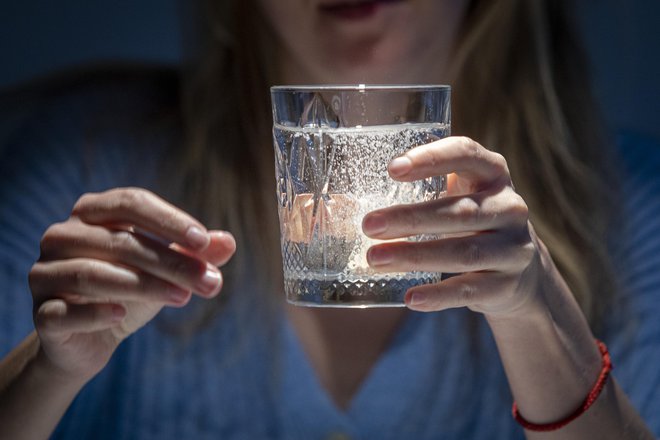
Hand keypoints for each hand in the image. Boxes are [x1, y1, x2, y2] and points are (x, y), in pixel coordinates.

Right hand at [29, 188, 235, 381]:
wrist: (92, 340)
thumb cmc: (133, 291)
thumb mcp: (167, 270)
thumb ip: (196, 255)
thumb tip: (228, 242)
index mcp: (92, 212)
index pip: (131, 202)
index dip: (168, 220)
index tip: (204, 241)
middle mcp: (62, 235)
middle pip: (120, 241)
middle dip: (171, 262)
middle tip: (210, 282)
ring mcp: (45, 272)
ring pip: (93, 274)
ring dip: (144, 286)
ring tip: (184, 298)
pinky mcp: (41, 312)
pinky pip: (64, 311)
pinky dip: (94, 312)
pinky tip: (121, 315)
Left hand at [362, 136, 547, 316]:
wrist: (518, 271)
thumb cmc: (469, 222)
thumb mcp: (459, 195)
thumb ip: (424, 187)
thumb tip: (341, 201)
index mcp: (493, 174)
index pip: (466, 154)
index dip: (431, 158)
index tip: (392, 168)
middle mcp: (509, 206)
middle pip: (459, 211)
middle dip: (410, 219)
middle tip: (368, 225)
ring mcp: (513, 247)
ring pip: (463, 252)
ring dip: (415, 256)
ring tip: (374, 259)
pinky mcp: (507, 284)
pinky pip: (470, 290)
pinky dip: (439, 295)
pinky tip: (411, 299)